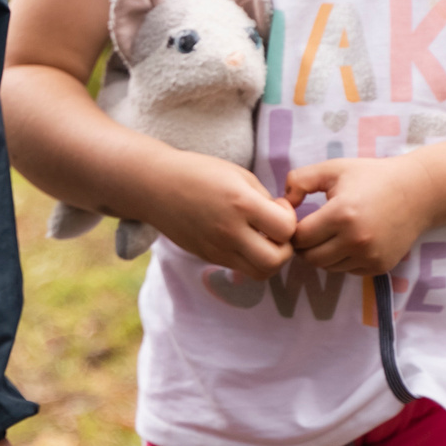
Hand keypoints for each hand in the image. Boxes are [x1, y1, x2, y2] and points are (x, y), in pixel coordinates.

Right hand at [145, 151, 299, 276]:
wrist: (155, 185)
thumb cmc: (198, 172)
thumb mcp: (238, 175)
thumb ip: (264, 199)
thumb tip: (281, 219)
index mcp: (241, 203)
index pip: (286, 229)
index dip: (290, 219)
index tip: (277, 207)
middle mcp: (229, 231)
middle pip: (275, 261)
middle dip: (285, 249)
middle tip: (276, 232)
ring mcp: (217, 248)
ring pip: (260, 273)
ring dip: (269, 259)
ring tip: (262, 240)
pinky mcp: (208, 257)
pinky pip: (240, 268)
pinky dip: (249, 259)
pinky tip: (243, 239)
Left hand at [286, 158, 437, 277]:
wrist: (417, 192)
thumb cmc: (371, 177)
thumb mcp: (333, 169)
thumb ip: (299, 181)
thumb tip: (283, 204)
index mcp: (341, 215)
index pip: (300, 237)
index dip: (294, 229)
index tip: (298, 220)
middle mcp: (356, 240)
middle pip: (310, 257)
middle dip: (304, 246)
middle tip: (309, 230)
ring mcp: (370, 257)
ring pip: (327, 267)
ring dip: (322, 254)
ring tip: (329, 234)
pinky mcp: (379, 266)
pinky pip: (347, 271)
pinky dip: (342, 260)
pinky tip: (348, 241)